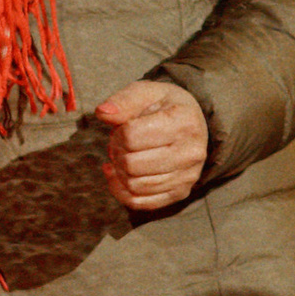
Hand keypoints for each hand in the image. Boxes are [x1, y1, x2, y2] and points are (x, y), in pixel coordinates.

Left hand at [95, 78, 209, 213]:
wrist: (191, 123)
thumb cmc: (164, 106)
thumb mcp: (147, 92)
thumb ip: (124, 101)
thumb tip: (103, 113)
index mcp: (184, 121)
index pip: (131, 136)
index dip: (118, 133)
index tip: (123, 128)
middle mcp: (191, 152)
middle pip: (131, 164)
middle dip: (117, 153)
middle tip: (120, 144)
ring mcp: (188, 176)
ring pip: (134, 186)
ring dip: (119, 172)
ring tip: (124, 156)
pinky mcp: (180, 193)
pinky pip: (140, 203)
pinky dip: (122, 191)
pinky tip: (119, 175)